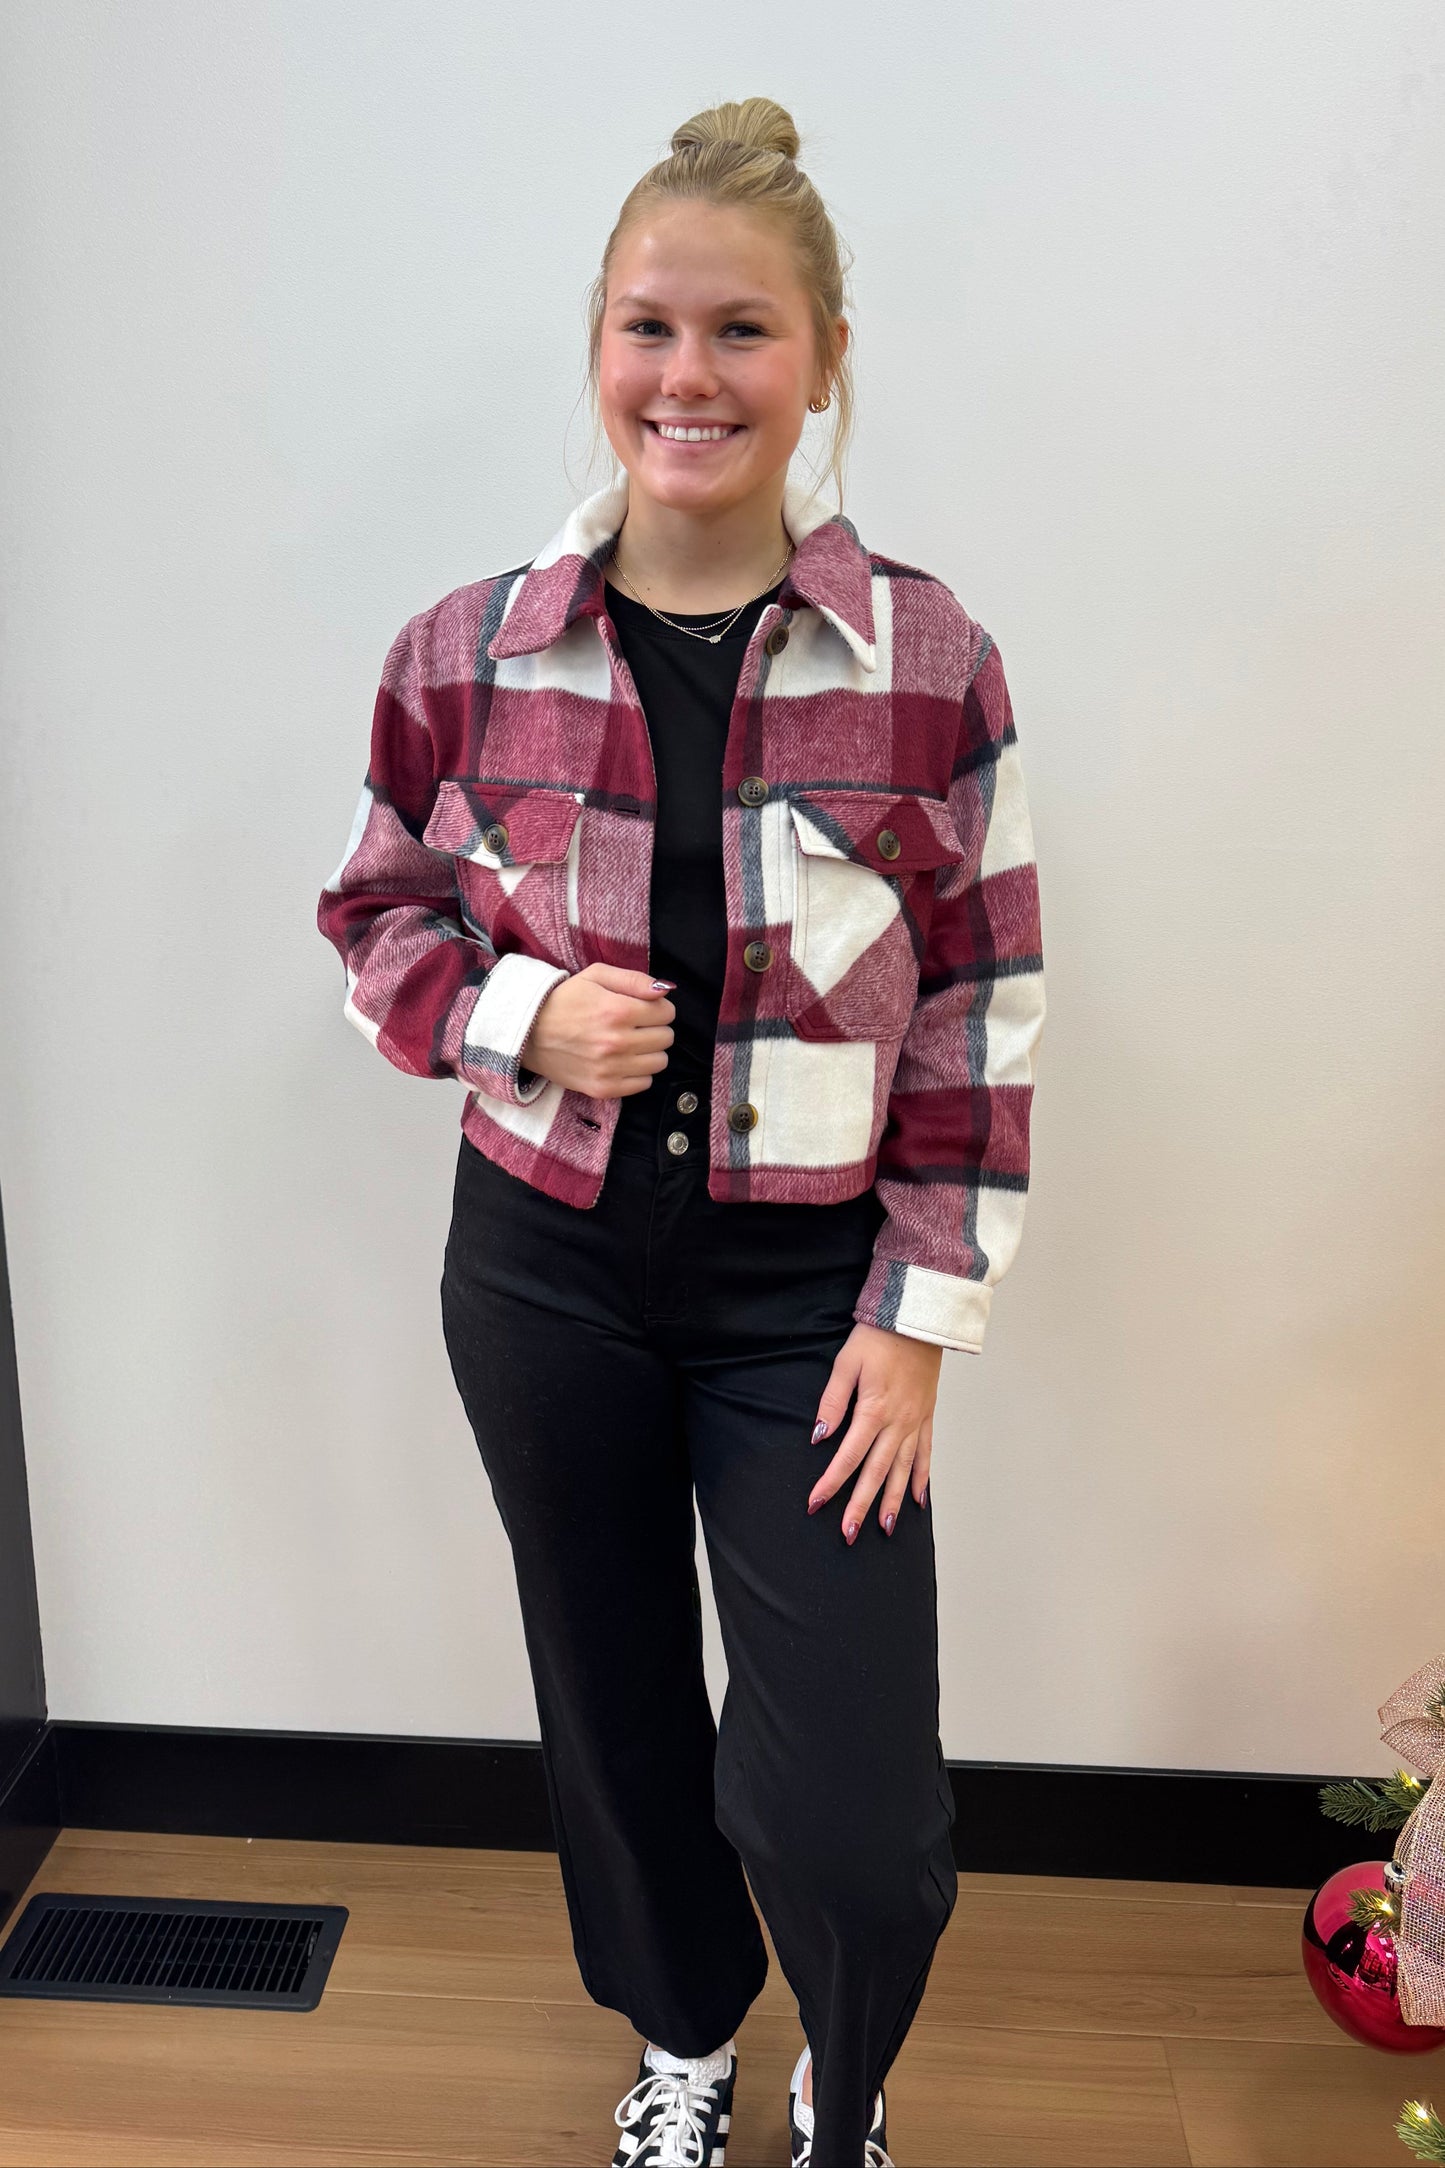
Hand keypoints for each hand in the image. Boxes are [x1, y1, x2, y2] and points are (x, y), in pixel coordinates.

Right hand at [518, 963, 675, 1098]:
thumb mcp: (595, 976)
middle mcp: (616, 1042)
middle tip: (635, 1025)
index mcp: (617, 1011)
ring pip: (659, 1062)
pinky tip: (622, 1061)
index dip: (658, 1008)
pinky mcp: (602, 1088)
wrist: (526, 1033)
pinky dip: (638, 1072)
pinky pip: (643, 1083)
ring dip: (650, 1051)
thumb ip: (634, 979)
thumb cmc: (563, 1000)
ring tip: (629, 1043)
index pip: (667, 1013)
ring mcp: (610, 1068)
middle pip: (666, 1038)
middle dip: (655, 1028)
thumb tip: (666, 989)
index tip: (644, 1008)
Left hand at [806, 1323, 941, 1539]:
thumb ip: (832, 1401)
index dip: (831, 1483)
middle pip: (876, 1473)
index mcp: (874, 1411)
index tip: (816, 1504)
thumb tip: (819, 1436)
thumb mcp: (846, 1363)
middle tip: (848, 1533)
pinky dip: (923, 1478)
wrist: (917, 1318)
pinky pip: (927, 1454)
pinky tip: (920, 1500)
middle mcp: (897, 1423)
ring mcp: (915, 1421)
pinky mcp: (927, 1416)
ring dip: (894, 1501)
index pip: (848, 1456)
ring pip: (904, 1470)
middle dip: (860, 1505)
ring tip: (885, 1528)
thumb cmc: (878, 1338)